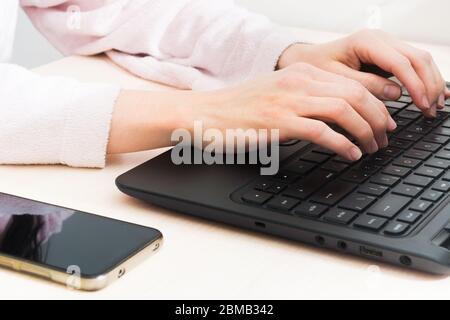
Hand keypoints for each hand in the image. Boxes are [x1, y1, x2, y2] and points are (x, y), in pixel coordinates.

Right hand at [183, 63, 397, 160]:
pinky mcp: (278, 122)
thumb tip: (333, 118)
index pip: (352, 82)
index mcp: (300, 73)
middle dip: (377, 118)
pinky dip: (342, 144)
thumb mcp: (276, 94)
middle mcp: (298, 81)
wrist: (204, 114)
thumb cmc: (238, 110)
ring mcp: (288, 100)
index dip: (375, 103)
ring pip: (344, 110)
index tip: (384, 121)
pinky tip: (349, 154)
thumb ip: (304, 98)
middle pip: (355, 94)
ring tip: (371, 148)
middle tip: (383, 138)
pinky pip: (322, 131)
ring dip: (364, 131)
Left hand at [278, 29, 449, 116]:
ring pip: (419, 59)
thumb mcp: (335, 80)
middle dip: (428, 85)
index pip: (401, 62)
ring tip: (434, 105)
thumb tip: (396, 94)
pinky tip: (432, 94)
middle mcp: (380, 39)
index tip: (422, 105)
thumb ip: (364, 85)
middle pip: (417, 58)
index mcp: (366, 41)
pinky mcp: (387, 54)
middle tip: (431, 110)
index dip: (415, 85)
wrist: (308, 59)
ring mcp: (386, 44)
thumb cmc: (316, 68)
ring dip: (430, 82)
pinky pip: (412, 63)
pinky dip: (424, 79)